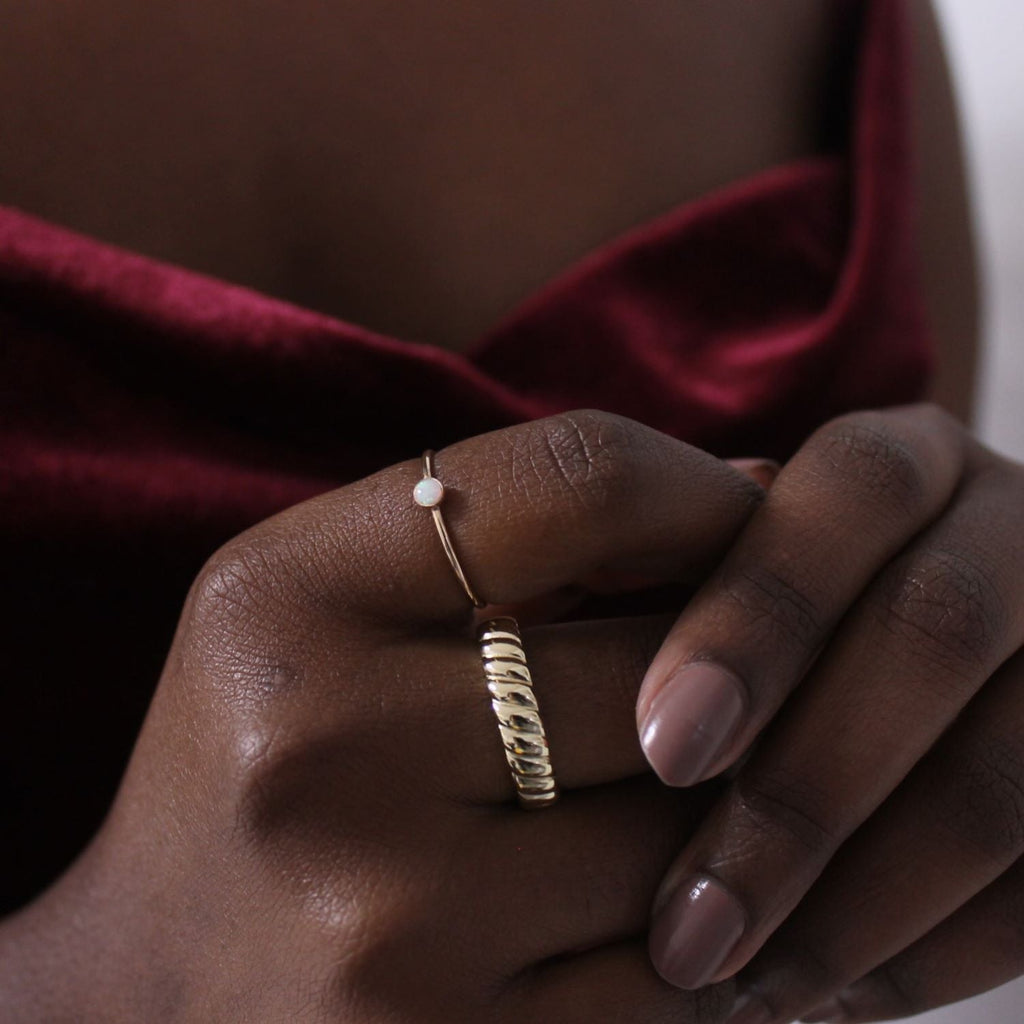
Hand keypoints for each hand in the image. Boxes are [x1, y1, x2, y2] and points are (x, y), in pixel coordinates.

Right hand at [0, 411, 768, 1022]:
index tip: (762, 523)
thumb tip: (767, 484)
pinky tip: (692, 912)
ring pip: (697, 837)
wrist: (149, 990)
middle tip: (767, 674)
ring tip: (723, 795)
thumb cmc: (266, 767)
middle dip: (743, 669)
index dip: (709, 492)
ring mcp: (388, 929)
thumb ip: (527, 534)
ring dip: (741, 808)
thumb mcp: (335, 607)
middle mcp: (322, 753)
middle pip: (668, 669)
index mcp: (288, 600)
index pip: (581, 479)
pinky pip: (687, 985)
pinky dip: (720, 938)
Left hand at [636, 402, 1023, 1021]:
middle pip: (936, 632)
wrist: (897, 664)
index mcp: (901, 468)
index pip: (855, 495)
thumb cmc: (759, 618)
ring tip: (738, 984)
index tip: (663, 745)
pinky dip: (938, 951)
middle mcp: (1005, 532)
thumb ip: (661, 582)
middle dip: (808, 786)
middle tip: (690, 918)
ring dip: (864, 903)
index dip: (762, 617)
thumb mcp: (714, 569)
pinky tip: (832, 993)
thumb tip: (553, 641)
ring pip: (1007, 776)